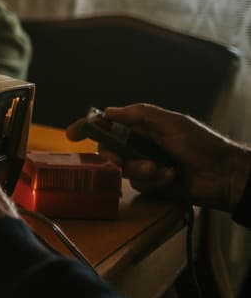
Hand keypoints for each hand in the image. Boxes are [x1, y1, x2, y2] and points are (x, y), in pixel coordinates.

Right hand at [66, 103, 250, 211]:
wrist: (226, 175)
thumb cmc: (202, 144)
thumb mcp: (171, 121)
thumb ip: (139, 114)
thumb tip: (107, 112)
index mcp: (143, 127)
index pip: (109, 125)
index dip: (89, 128)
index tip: (72, 135)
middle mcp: (141, 146)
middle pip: (109, 150)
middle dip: (114, 156)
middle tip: (119, 160)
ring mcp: (146, 166)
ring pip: (123, 170)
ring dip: (141, 170)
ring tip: (163, 170)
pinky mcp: (153, 186)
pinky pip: (138, 185)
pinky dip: (154, 181)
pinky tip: (171, 178)